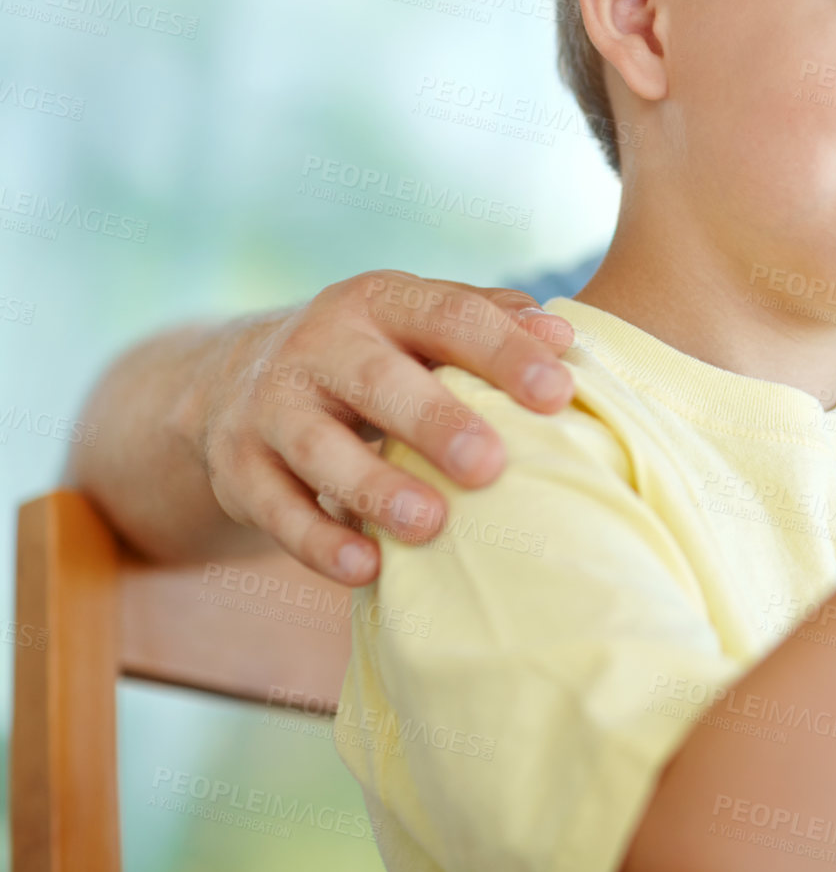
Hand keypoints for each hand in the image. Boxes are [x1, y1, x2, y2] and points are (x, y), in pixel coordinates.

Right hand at [193, 270, 575, 584]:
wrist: (236, 379)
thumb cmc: (377, 354)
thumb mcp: (421, 322)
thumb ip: (491, 320)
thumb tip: (563, 338)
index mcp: (380, 302)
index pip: (447, 316)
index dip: (503, 352)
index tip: (558, 394)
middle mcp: (319, 344)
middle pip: (376, 379)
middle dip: (434, 421)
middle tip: (490, 465)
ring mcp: (271, 405)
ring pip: (317, 447)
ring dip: (373, 487)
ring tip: (430, 523)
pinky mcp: (237, 467)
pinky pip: (275, 508)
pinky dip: (318, 542)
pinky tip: (366, 569)